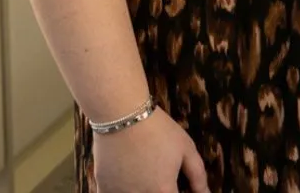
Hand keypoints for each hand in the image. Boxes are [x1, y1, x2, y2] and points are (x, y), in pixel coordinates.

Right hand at [93, 107, 209, 192]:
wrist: (121, 113)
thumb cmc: (158, 129)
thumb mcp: (185, 148)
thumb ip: (197, 175)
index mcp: (163, 191)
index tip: (175, 187)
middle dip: (160, 191)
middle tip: (160, 178)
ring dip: (140, 190)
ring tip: (145, 175)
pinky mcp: (102, 186)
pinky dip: (121, 190)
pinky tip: (127, 180)